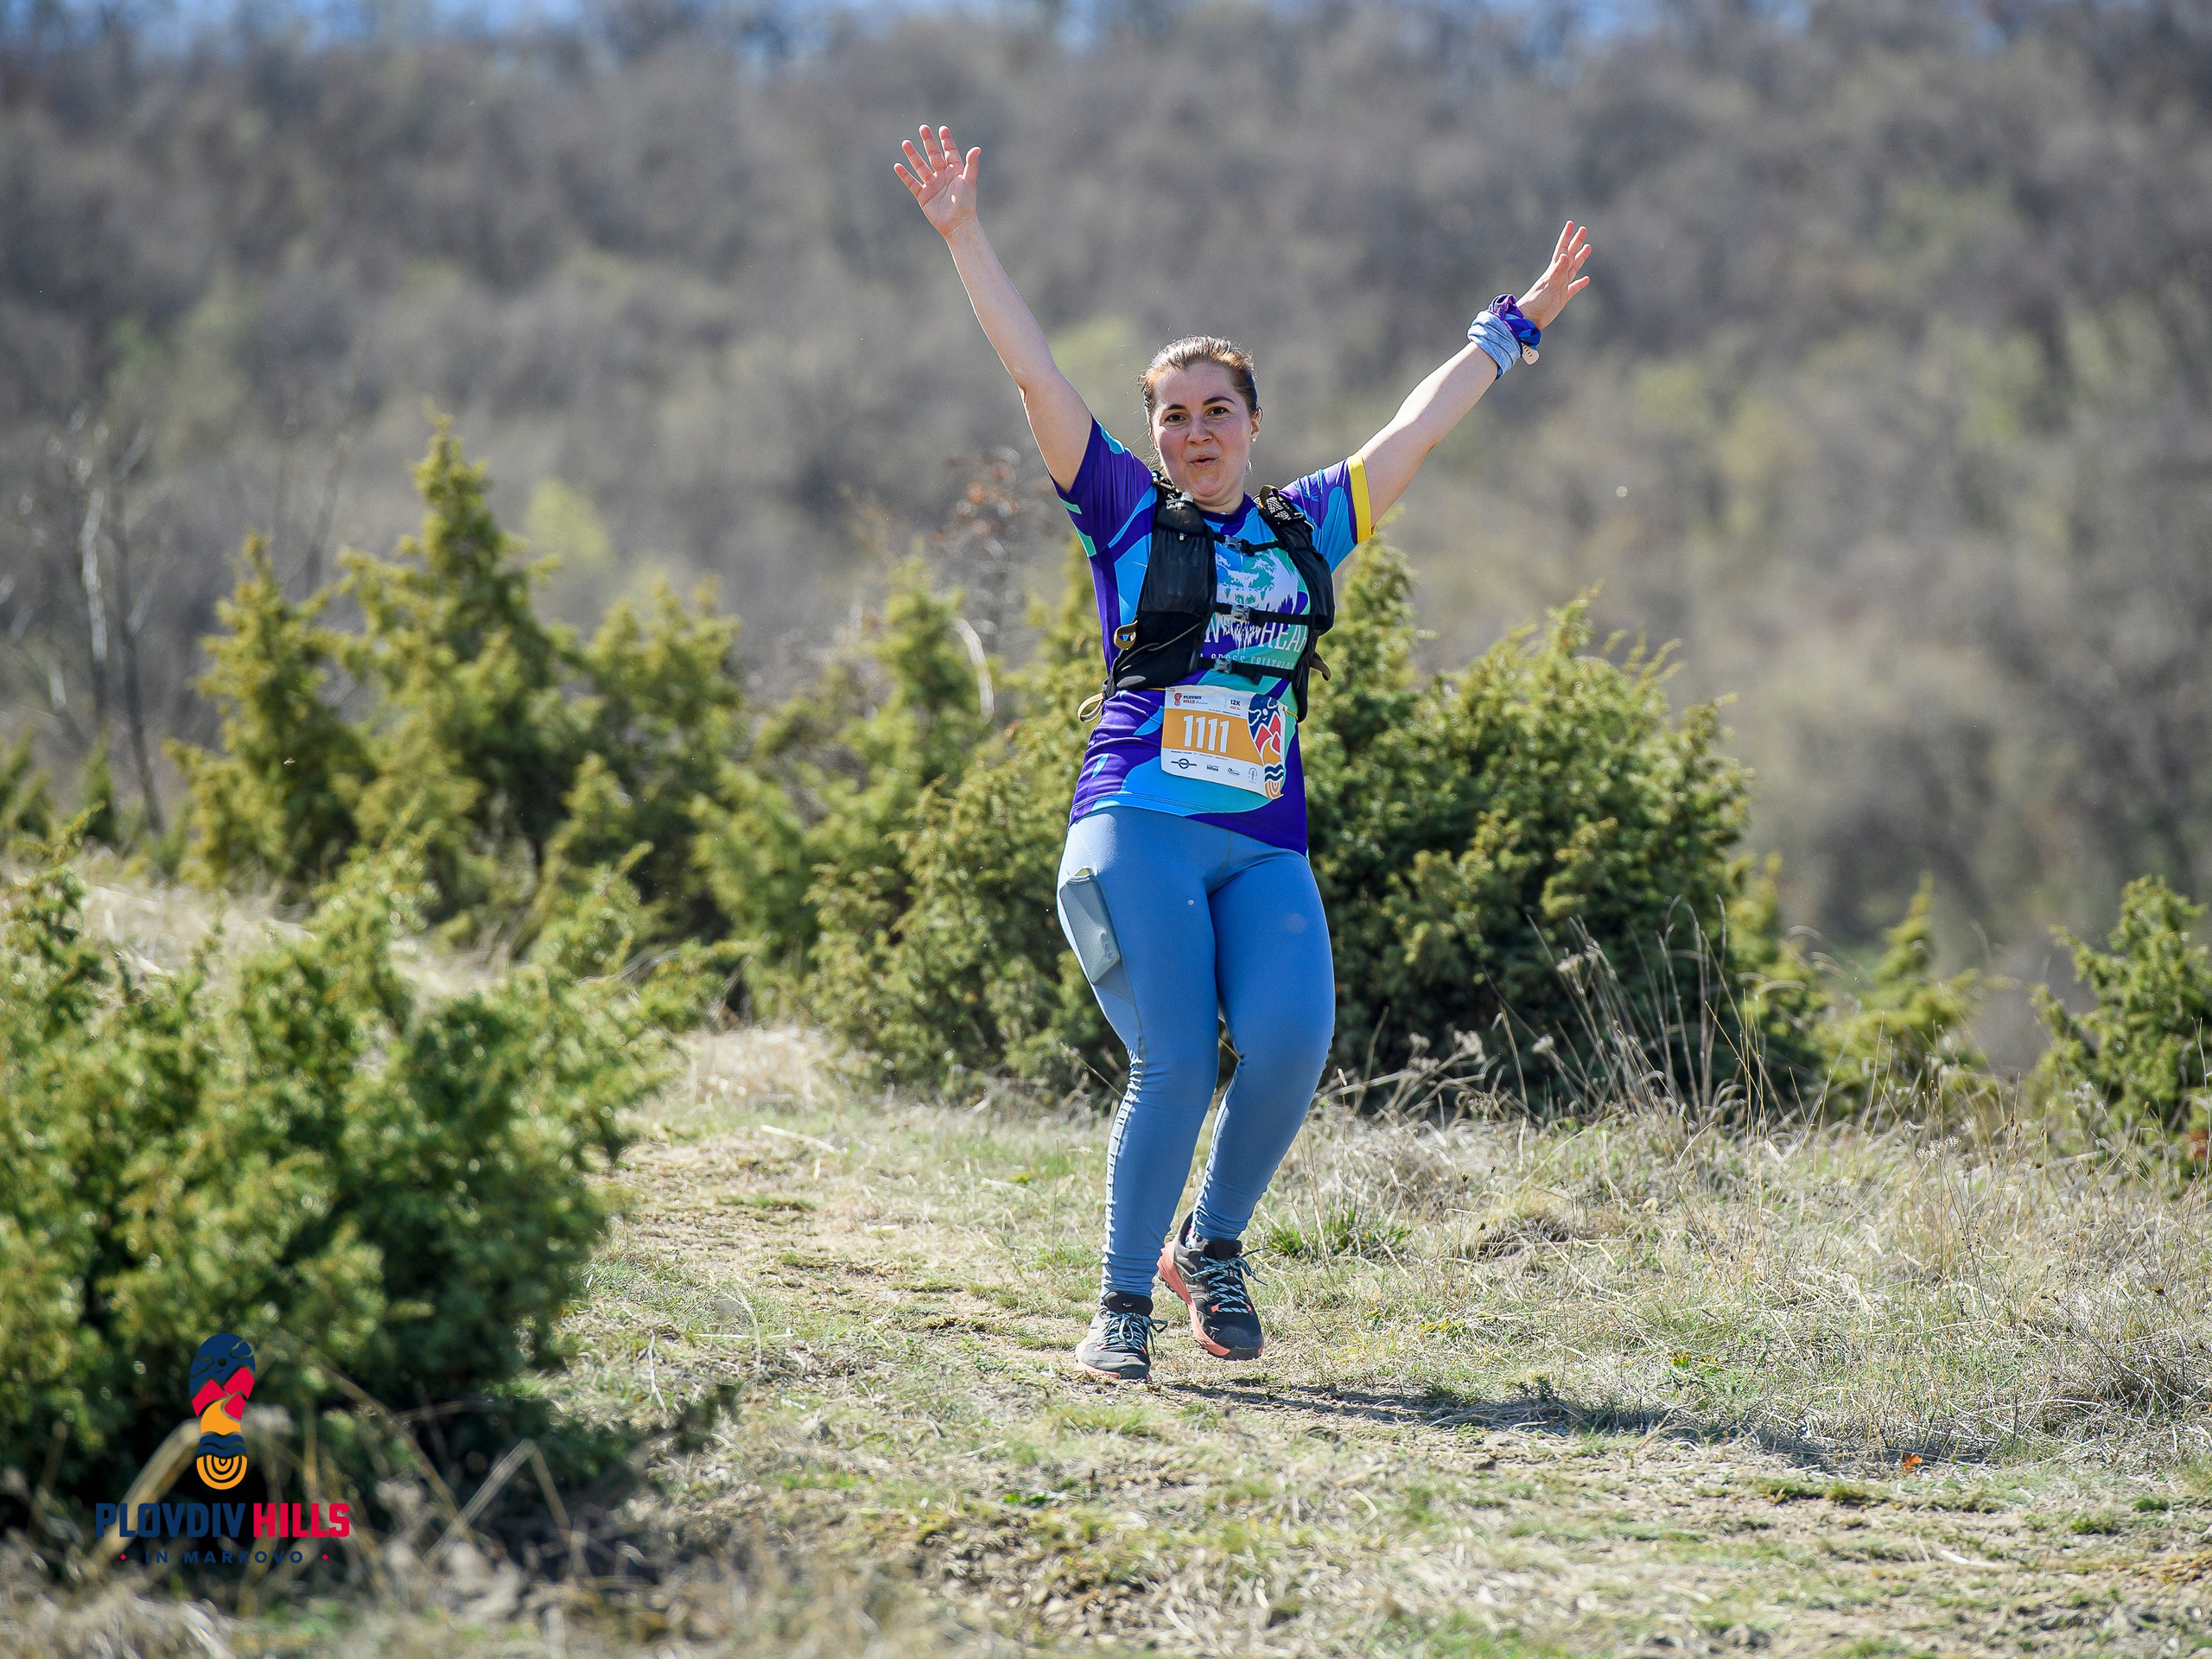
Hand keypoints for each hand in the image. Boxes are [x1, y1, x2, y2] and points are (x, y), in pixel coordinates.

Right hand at [895, 125, 981, 240]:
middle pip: (933, 155)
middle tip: (923, 128)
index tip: (942, 129)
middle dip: (928, 142)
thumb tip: (976, 148)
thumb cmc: (966, 203)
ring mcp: (932, 185)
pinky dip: (905, 175)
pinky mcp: (923, 195)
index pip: (950, 152)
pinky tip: (898, 166)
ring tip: (905, 143)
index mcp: (955, 171)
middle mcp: (943, 175)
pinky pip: (912, 183)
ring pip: (920, 166)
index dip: (946, 141)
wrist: (958, 224)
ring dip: (913, 155)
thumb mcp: (969, 182)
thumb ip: (972, 165)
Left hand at [1518, 220, 1591, 331]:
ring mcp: (1560, 286)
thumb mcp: (1549, 286)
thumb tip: (1564, 255)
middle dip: (1576, 242)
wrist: (1529, 319)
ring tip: (1588, 248)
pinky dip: (1580, 283)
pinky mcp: (1562, 298)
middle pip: (1570, 255)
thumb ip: (1557, 271)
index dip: (1567, 237)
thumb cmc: (1536, 303)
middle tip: (1583, 229)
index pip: (1562, 249)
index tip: (1571, 223)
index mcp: (1553, 270)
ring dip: (1580, 258)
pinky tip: (1586, 280)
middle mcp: (1557, 276)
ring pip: (1573, 268)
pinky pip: (1574, 288)